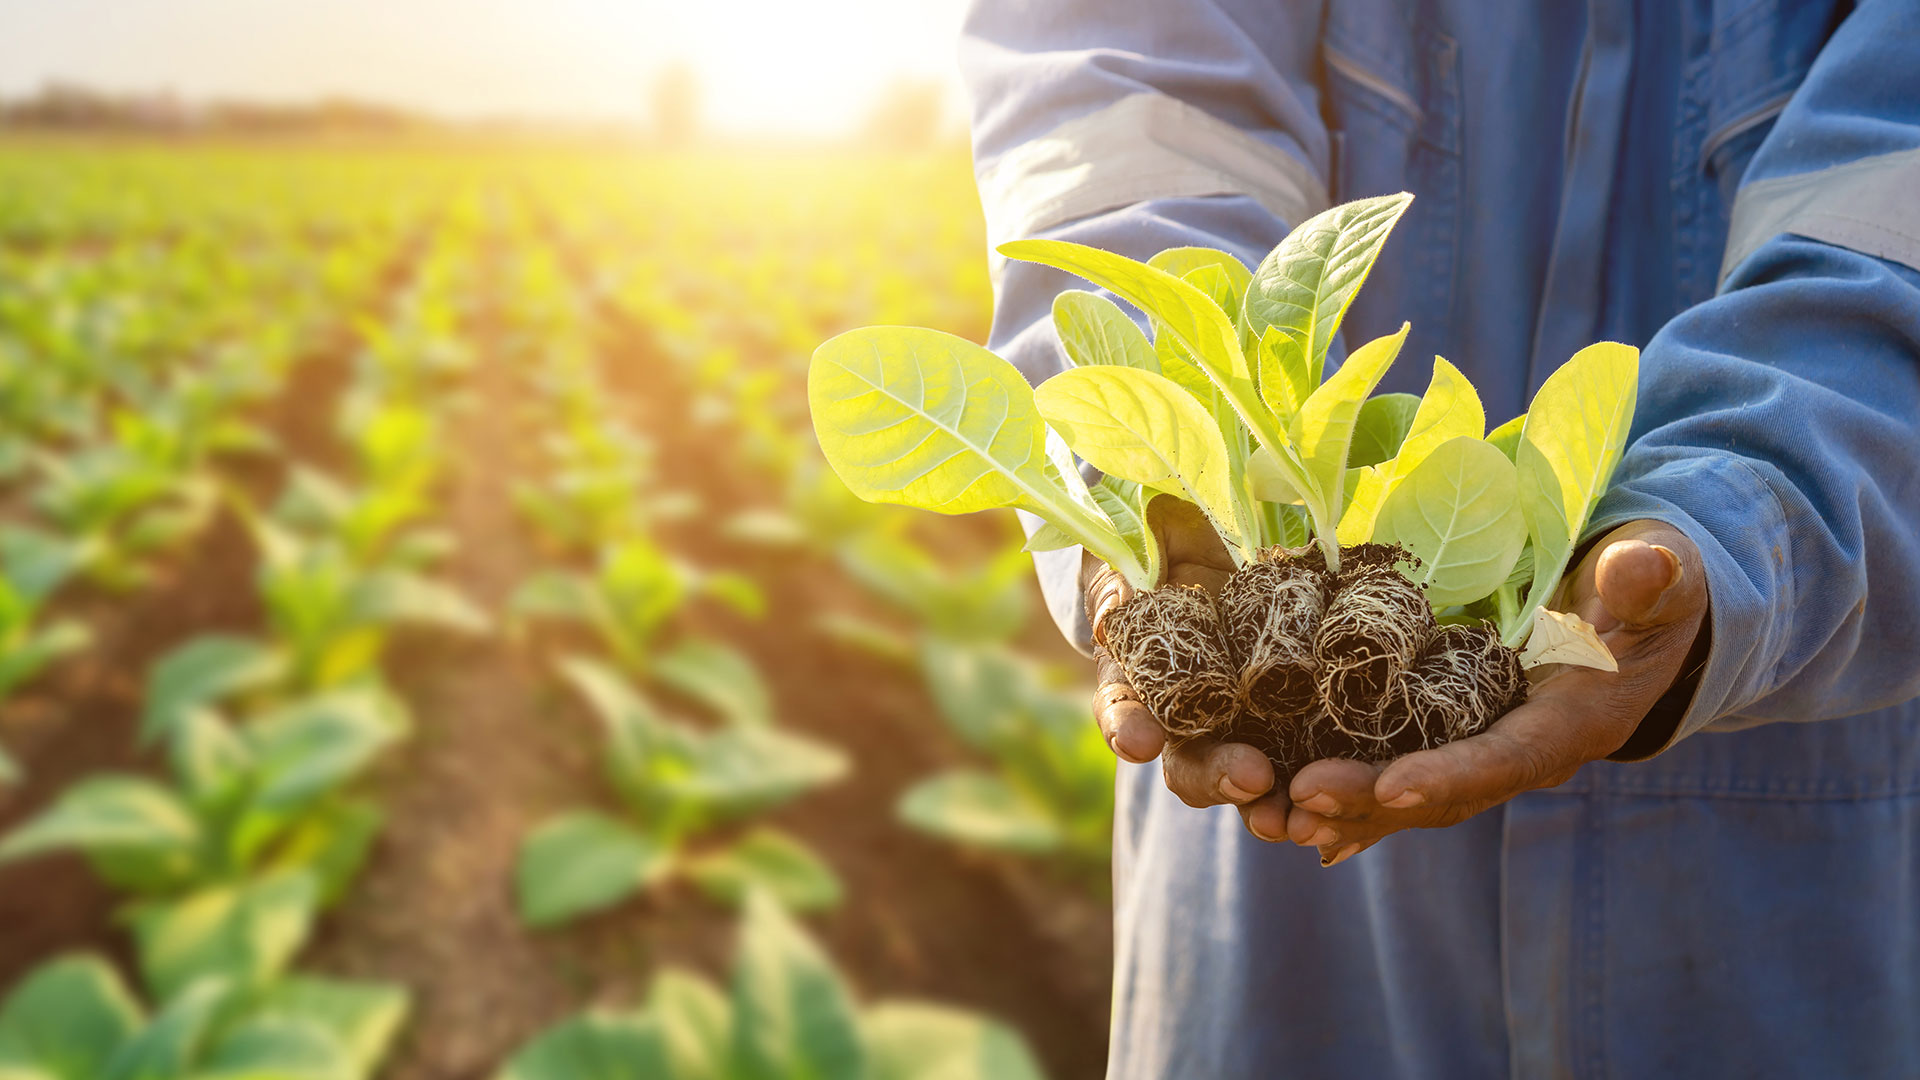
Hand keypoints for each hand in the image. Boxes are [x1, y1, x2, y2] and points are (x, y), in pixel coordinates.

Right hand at [1085, 498, 1289, 839]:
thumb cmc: (1154, 540)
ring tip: (1289, 815)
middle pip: (1190, 762)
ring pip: (1248, 774)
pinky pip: (1308, 751)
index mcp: (1134, 676)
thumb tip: (1114, 607)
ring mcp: (1242, 718)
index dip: (1127, 727)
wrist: (1215, 534)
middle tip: (1249, 777)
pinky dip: (1321, 779)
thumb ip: (1121, 577)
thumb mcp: (1133, 546)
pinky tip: (1339, 797)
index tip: (1140, 741)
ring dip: (1266, 801)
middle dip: (1215, 776)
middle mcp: (1185, 714)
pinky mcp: (1297, 709)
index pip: (1122, 710)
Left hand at [1283, 520, 1707, 864]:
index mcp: (1571, 722)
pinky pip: (1393, 774)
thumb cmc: (1652, 584)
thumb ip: (1652, 577)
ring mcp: (1482, 748)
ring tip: (1274, 816)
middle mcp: (1521, 751)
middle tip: (1302, 799)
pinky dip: (1347, 799)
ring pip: (1407, 792)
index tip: (1393, 789)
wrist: (1641, 610)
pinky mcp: (1450, 736)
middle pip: (1442, 788)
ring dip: (1343, 808)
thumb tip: (1638, 568)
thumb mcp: (1663, 572)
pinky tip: (1286, 815)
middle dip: (1371, 799)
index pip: (1508, 757)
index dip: (1452, 775)